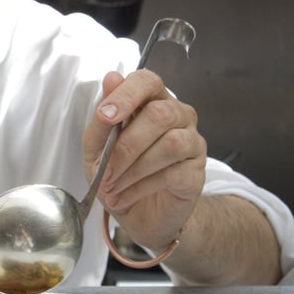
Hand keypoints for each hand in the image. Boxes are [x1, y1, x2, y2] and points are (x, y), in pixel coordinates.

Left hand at [82, 69, 206, 252]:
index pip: (147, 81)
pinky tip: (124, 196)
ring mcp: (192, 143)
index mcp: (151, 101)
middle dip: (126, 144)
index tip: (105, 116)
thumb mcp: (96, 149)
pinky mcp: (197, 172)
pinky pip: (172, 173)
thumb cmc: (117, 175)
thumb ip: (102, 120)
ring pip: (171, 143)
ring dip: (133, 168)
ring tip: (112, 186)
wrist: (138, 215)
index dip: (127, 95)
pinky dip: (140, 187)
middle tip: (105, 169)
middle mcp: (178, 116)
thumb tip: (111, 79)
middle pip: (161, 113)